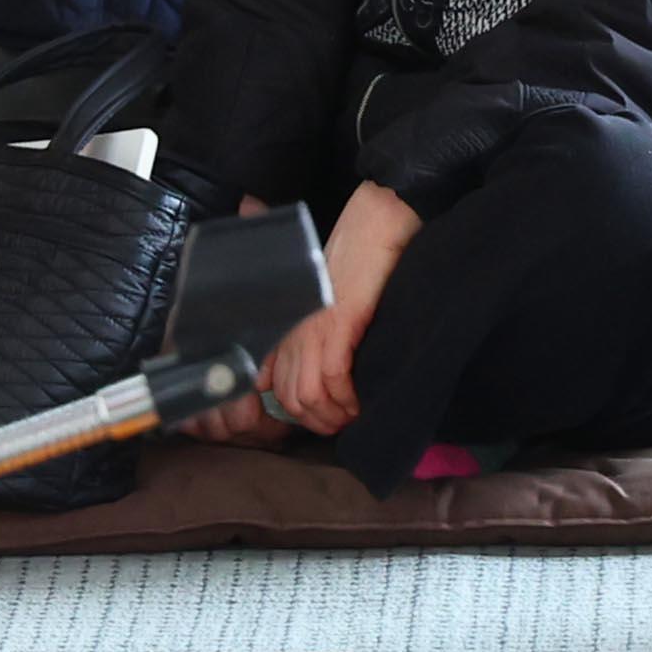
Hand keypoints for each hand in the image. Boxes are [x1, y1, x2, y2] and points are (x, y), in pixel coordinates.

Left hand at [234, 184, 424, 440]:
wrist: (375, 228)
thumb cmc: (357, 266)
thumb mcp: (327, 307)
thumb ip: (313, 339)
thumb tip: (314, 382)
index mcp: (289, 328)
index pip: (276, 389)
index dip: (303, 416)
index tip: (330, 419)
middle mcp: (294, 331)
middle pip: (292, 400)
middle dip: (321, 423)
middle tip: (348, 424)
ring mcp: (313, 328)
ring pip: (309, 396)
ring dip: (335, 416)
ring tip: (358, 416)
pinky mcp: (338, 322)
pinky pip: (333, 377)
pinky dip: (349, 398)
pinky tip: (364, 401)